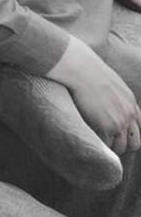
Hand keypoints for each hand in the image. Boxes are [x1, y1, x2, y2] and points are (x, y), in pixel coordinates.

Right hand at [47, 36, 140, 154]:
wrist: (81, 69)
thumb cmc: (89, 71)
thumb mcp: (110, 83)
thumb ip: (116, 97)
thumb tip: (107, 102)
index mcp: (131, 103)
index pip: (139, 127)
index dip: (129, 134)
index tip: (119, 135)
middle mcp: (129, 115)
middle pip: (135, 142)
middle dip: (124, 144)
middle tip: (109, 142)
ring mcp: (119, 122)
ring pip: (121, 147)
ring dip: (110, 147)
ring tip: (98, 143)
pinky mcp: (106, 127)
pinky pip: (106, 145)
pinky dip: (100, 145)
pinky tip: (91, 139)